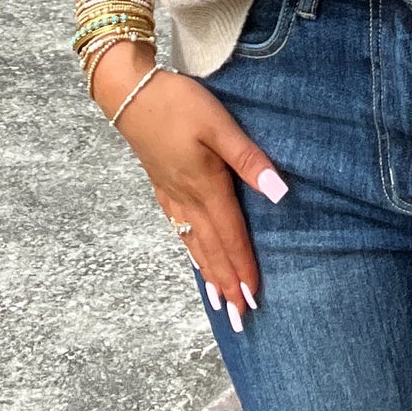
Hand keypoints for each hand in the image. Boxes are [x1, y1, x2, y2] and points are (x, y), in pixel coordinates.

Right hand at [90, 41, 288, 332]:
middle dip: (227, 284)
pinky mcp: (161, 186)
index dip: (243, 268)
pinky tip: (195, 258)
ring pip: (194, 244)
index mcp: (206, 186)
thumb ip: (249, 160)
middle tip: (240, 317)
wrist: (130, 93)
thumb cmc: (179, 103)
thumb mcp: (220, 125)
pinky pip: (179, 230)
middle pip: (211, 249)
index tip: (253, 298)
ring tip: (220, 302)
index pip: (230, 236)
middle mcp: (187, 198)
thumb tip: (281, 194)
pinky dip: (191, 251)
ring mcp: (171, 194)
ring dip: (209, 274)